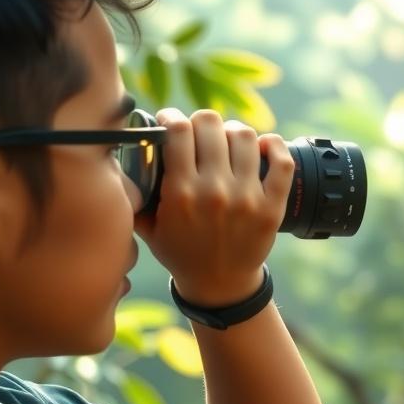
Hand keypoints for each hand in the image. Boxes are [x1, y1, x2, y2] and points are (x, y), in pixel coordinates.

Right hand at [133, 108, 293, 305]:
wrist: (219, 286)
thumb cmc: (181, 253)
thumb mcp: (148, 227)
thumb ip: (134, 193)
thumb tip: (121, 157)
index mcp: (181, 194)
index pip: (178, 131)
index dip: (172, 118)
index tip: (171, 121)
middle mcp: (215, 192)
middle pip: (211, 124)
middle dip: (201, 122)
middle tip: (200, 133)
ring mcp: (247, 198)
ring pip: (245, 136)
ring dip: (233, 131)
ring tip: (228, 140)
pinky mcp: (272, 207)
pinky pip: (282, 162)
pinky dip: (275, 145)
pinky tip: (263, 146)